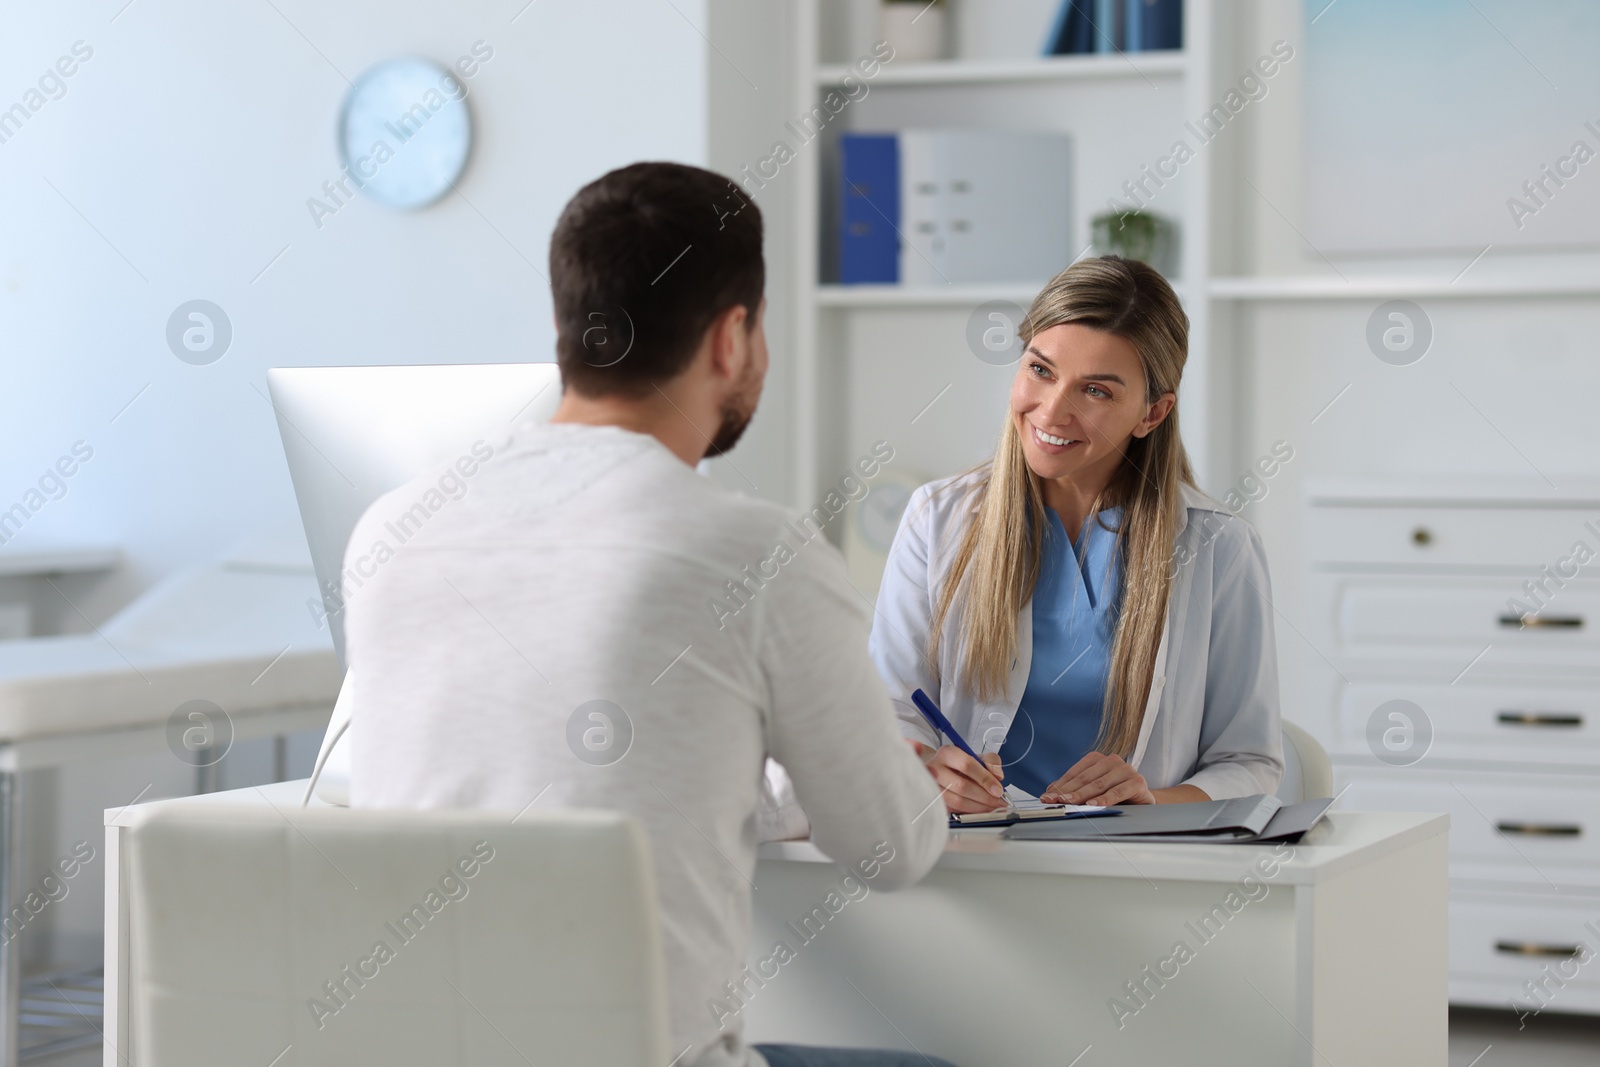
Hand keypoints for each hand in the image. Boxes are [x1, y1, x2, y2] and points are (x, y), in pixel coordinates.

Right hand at [909, 741, 1006, 812]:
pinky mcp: (934, 801)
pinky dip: (970, 812)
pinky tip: (980, 810)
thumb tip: (998, 777)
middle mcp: (935, 769)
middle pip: (962, 786)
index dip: (985, 779)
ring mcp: (932, 787)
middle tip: (998, 802)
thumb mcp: (978, 756)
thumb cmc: (960, 765)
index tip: (998, 790)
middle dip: (984, 797)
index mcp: (948, 753)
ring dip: (978, 807)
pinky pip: (954, 810)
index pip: (967, 765)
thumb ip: (992, 762)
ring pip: (957, 801)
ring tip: (992, 807)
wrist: (941, 771)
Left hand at [1040, 752, 1154, 805]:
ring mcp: (1126, 770)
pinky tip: (1093, 804)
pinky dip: (1105, 798)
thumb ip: (1075, 789)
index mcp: (1098, 759)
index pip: (1075, 773)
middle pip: (1085, 779)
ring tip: (1069, 803)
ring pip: (1099, 784)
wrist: (1143, 801)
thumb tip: (1050, 792)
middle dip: (1067, 791)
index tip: (1046, 796)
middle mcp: (1112, 761)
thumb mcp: (1093, 791)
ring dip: (1082, 795)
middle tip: (1054, 801)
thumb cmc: (1116, 794)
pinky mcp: (1137, 782)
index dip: (1060, 785)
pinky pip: (1118, 791)